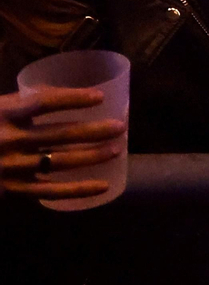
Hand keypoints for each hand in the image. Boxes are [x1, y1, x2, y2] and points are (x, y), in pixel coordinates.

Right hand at [0, 87, 123, 199]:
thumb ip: (20, 102)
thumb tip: (60, 92)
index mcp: (1, 114)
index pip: (41, 102)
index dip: (71, 98)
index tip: (99, 97)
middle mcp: (8, 140)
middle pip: (58, 134)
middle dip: (93, 131)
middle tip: (121, 126)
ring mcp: (10, 167)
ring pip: (59, 162)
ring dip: (91, 156)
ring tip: (117, 149)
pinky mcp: (11, 190)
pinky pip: (50, 191)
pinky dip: (78, 190)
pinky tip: (103, 186)